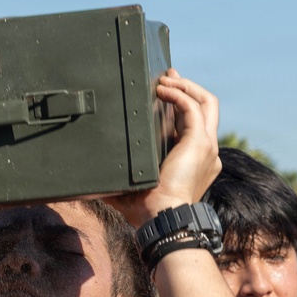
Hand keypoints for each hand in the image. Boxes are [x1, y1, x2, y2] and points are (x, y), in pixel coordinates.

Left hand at [105, 69, 220, 226]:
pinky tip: (161, 90)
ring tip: (164, 79)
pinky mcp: (199, 142)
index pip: (193, 123)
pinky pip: (192, 107)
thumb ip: (116, 180)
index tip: (164, 92)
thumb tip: (88, 184)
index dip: (180, 105)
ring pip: (206, 101)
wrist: (162, 220)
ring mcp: (207, 145)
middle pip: (207, 107)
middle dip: (187, 87)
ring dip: (184, 86)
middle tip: (168, 75)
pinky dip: (178, 94)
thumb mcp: (131, 188)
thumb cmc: (146, 211)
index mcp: (195, 160)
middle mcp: (206, 150)